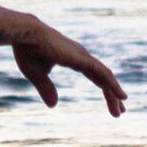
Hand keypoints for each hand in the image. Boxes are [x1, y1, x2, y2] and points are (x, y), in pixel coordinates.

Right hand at [8, 18, 124, 112]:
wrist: (24, 35)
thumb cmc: (28, 50)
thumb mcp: (36, 75)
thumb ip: (46, 89)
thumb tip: (53, 106)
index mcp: (73, 58)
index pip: (95, 75)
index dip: (104, 88)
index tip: (112, 102)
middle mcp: (82, 57)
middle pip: (103, 77)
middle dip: (112, 94)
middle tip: (120, 111)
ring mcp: (83, 57)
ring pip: (106, 77)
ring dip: (114, 94)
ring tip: (121, 111)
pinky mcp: (83, 59)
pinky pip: (103, 74)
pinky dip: (114, 85)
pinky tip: (122, 96)